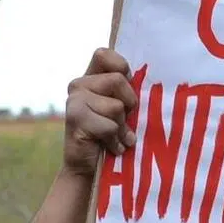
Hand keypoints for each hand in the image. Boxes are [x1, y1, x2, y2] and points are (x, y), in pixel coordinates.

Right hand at [61, 49, 137, 175]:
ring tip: (116, 137)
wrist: (87, 168)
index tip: (127, 86)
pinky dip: (115, 141)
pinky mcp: (75, 118)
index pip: (104, 54)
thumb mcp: (121, 110)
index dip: (120, 66)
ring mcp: (74, 100)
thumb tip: (149, 83)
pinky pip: (109, 126)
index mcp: (90, 78)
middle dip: (128, 104)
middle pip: (118, 79)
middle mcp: (79, 85)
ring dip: (122, 127)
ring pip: (116, 106)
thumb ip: (126, 91)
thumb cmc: (110, 137)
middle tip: (123, 120)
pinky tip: (111, 147)